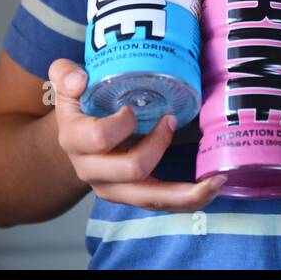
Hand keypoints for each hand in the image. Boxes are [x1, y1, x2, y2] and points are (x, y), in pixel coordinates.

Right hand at [48, 58, 226, 211]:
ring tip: (216, 179)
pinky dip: (190, 199)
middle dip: (158, 144)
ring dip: (186, 191)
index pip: (97, 138)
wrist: (75, 140)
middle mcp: (93, 170)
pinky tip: (213, 186)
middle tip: (172, 120)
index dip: (120, 123)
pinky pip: (163, 204)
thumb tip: (80, 78)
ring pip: (151, 198)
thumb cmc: (79, 107)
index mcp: (76, 141)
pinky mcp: (133, 195)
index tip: (132, 108)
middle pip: (132, 169)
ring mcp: (114, 187)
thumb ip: (65, 75)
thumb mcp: (65, 86)